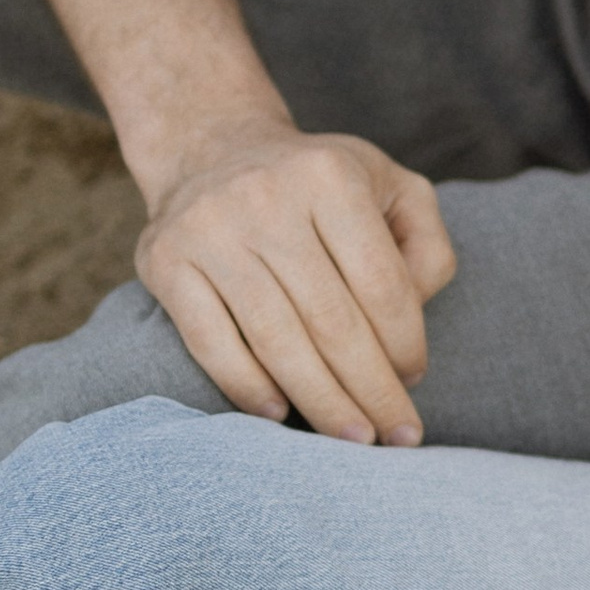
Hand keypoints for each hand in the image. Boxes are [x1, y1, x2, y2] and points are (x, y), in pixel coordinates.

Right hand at [135, 121, 458, 442]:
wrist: (213, 150)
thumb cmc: (320, 187)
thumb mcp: (392, 188)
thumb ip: (425, 246)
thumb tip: (415, 315)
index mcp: (331, 175)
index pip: (381, 282)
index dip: (404, 344)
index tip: (414, 382)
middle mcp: (267, 197)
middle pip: (331, 320)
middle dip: (370, 390)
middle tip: (395, 437)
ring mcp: (209, 229)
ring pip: (275, 338)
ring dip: (319, 400)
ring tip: (351, 439)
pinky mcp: (164, 260)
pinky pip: (209, 340)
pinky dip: (246, 386)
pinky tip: (279, 415)